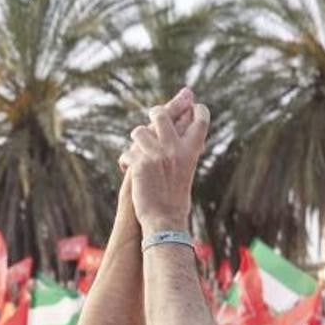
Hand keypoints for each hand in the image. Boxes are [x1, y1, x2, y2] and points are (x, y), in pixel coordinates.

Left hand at [121, 89, 209, 233]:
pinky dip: (125, 162)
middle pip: (161, 114)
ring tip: (136, 155)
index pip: (199, 120)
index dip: (196, 109)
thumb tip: (182, 130)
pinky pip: (127, 153)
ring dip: (135, 143)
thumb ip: (183, 151)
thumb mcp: (185, 171)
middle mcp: (175, 149)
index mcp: (191, 151)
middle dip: (155, 114)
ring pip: (138, 132)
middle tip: (153, 116)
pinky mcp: (139, 163)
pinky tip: (127, 170)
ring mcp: (156, 154)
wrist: (164, 220)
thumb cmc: (175, 199)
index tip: (192, 104)